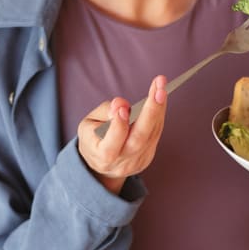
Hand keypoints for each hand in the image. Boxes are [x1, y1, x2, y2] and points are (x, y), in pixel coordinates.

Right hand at [78, 76, 167, 193]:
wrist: (101, 164)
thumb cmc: (92, 139)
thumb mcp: (88, 124)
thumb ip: (104, 113)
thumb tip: (121, 105)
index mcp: (102, 157)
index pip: (111, 146)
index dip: (117, 127)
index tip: (122, 109)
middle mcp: (123, 162)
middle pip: (139, 139)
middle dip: (151, 112)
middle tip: (159, 89)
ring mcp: (138, 160)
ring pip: (152, 133)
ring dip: (159, 107)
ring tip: (160, 85)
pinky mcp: (148, 155)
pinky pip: (156, 132)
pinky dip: (158, 112)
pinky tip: (159, 95)